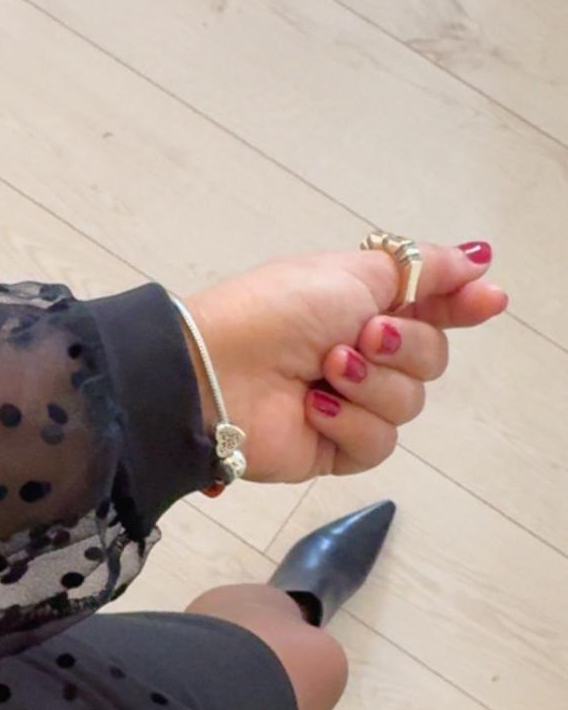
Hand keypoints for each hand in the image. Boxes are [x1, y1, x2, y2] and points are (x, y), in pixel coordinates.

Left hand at [183, 242, 507, 481]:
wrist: (221, 372)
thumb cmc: (277, 312)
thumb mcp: (355, 272)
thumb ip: (422, 269)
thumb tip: (477, 261)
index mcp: (366, 305)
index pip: (433, 308)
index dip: (463, 305)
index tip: (488, 300)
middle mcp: (364, 354)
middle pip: (432, 359)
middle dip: (404, 347)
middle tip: (362, 336)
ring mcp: (352, 404)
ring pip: (410, 404)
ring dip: (371, 384)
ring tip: (324, 371)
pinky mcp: (337, 449)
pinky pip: (378, 442)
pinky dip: (349, 423)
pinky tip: (314, 409)